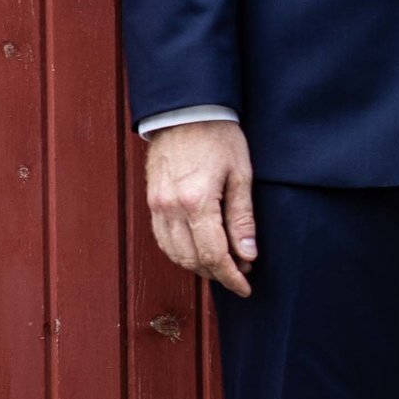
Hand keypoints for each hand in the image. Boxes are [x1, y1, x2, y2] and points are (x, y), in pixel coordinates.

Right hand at [144, 121, 258, 296]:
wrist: (185, 111)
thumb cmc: (219, 137)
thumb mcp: (241, 174)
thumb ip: (243, 218)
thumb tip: (247, 255)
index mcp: (197, 201)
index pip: (214, 255)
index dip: (231, 277)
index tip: (246, 287)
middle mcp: (171, 208)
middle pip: (193, 259)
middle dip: (218, 273)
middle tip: (242, 271)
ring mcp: (157, 206)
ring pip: (175, 253)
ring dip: (199, 266)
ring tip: (224, 264)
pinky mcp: (151, 201)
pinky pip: (163, 239)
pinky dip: (181, 252)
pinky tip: (199, 250)